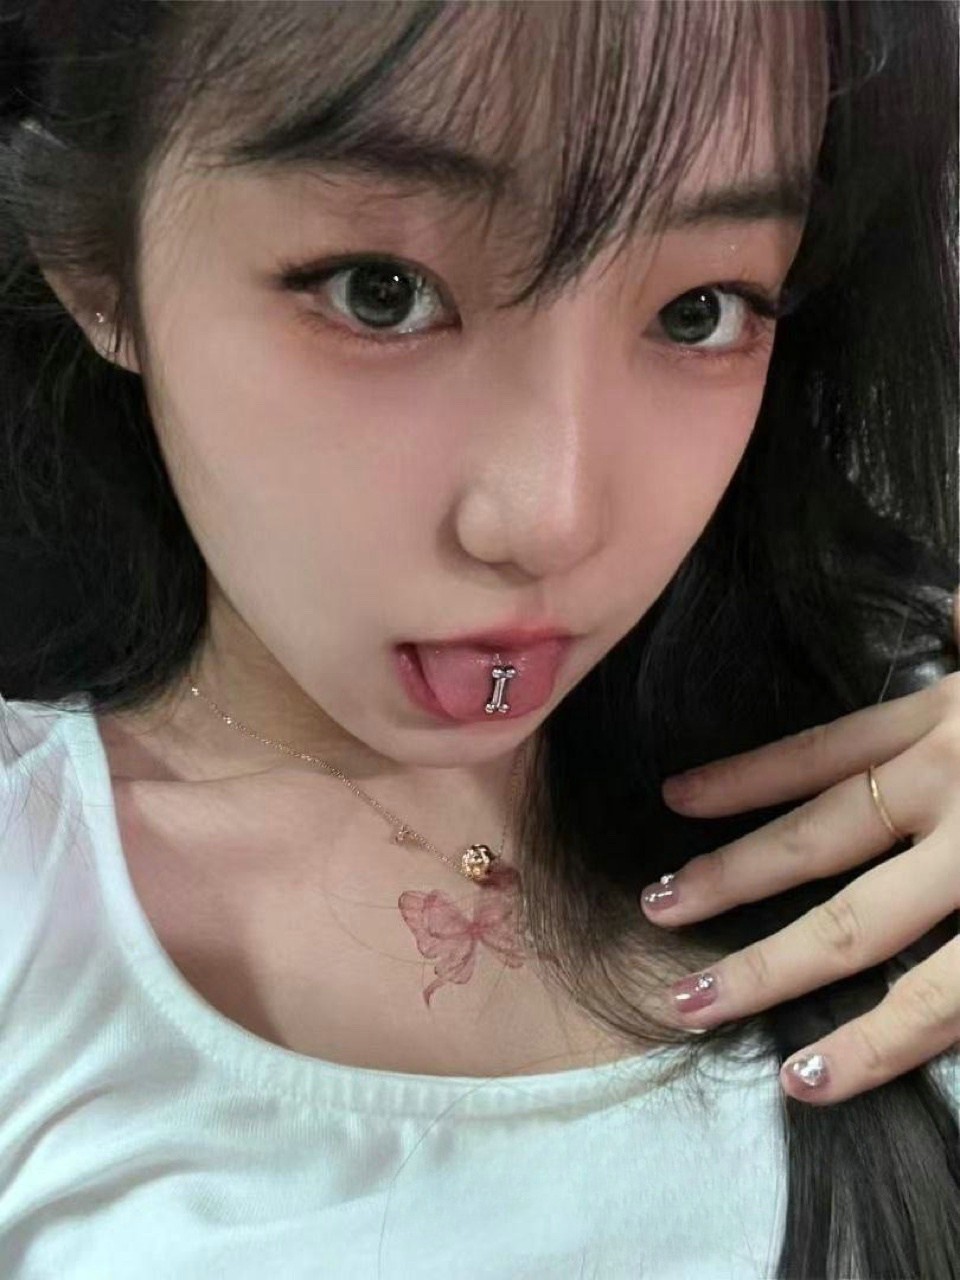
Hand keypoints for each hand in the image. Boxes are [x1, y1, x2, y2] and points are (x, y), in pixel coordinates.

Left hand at [640, 593, 959, 1103]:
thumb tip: (957, 609)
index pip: (826, 751)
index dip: (747, 777)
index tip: (673, 800)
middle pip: (821, 844)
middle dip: (730, 883)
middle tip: (653, 919)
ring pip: (876, 933)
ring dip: (782, 978)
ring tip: (696, 1008)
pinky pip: (956, 994)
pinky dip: (896, 1038)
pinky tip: (825, 1073)